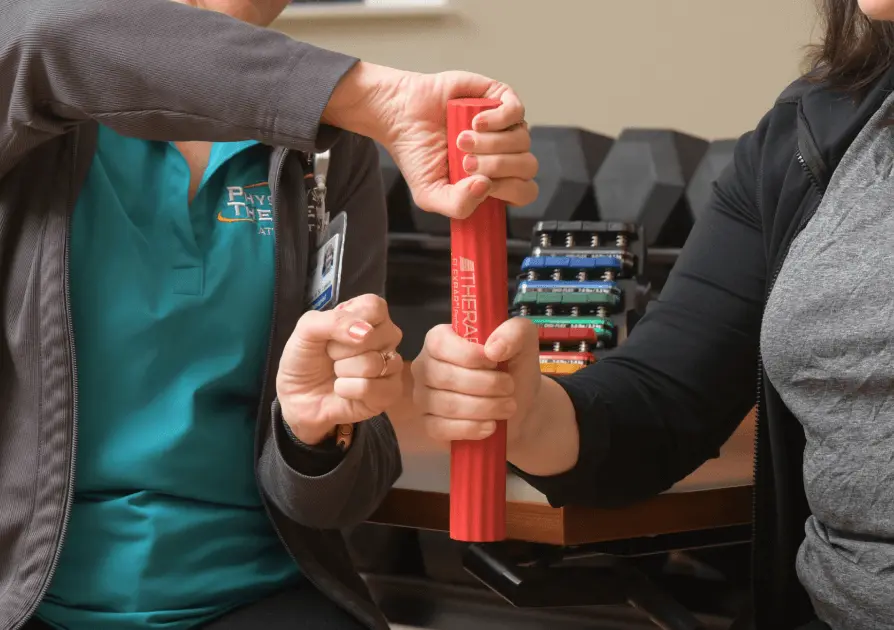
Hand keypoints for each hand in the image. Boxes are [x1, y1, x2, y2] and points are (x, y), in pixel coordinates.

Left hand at [276, 295, 403, 444]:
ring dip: (343, 371)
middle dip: (342, 349)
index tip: (333, 333)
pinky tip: (343, 390)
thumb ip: (333, 321)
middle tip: (332, 355)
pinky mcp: (390, 392)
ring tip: (337, 373)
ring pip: (373, 364)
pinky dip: (347, 389)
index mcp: (367, 315)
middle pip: (376, 335)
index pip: (374, 306)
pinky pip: (371, 388)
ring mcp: (391, 364)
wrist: (296, 397)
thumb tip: (365, 332)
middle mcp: (384, 337)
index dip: (351, 321)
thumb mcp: (306, 330)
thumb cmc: (304, 359)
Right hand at [324, 63, 537, 218]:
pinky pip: (516, 112)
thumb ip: (458, 206)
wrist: (399, 117)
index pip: (525, 191)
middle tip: (466, 162)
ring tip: (461, 140)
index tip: (481, 184)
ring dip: (491, 144)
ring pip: (522, 140)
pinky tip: (474, 122)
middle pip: (527, 166)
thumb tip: (486, 187)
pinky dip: (498, 120)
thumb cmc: (416, 154)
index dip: (510, 190)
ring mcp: (504, 126)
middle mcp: (504, 153)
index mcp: (494, 179)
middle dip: (497, 167)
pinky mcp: (498, 99)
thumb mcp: (430, 194)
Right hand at [411, 318, 541, 445]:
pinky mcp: (428, 425)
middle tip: (509, 388)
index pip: (440, 343)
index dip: (469, 355)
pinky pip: (441, 429)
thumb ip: (514, 332)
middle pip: (445, 376)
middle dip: (485, 384)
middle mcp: (425, 366)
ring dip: (485, 407)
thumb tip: (493, 349)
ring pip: (447, 405)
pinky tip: (490, 426)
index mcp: (439, 339)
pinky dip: (471, 429)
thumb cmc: (514, 368)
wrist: (521, 405)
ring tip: (508, 406)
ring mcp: (423, 397)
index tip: (495, 362)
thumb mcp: (524, 340)